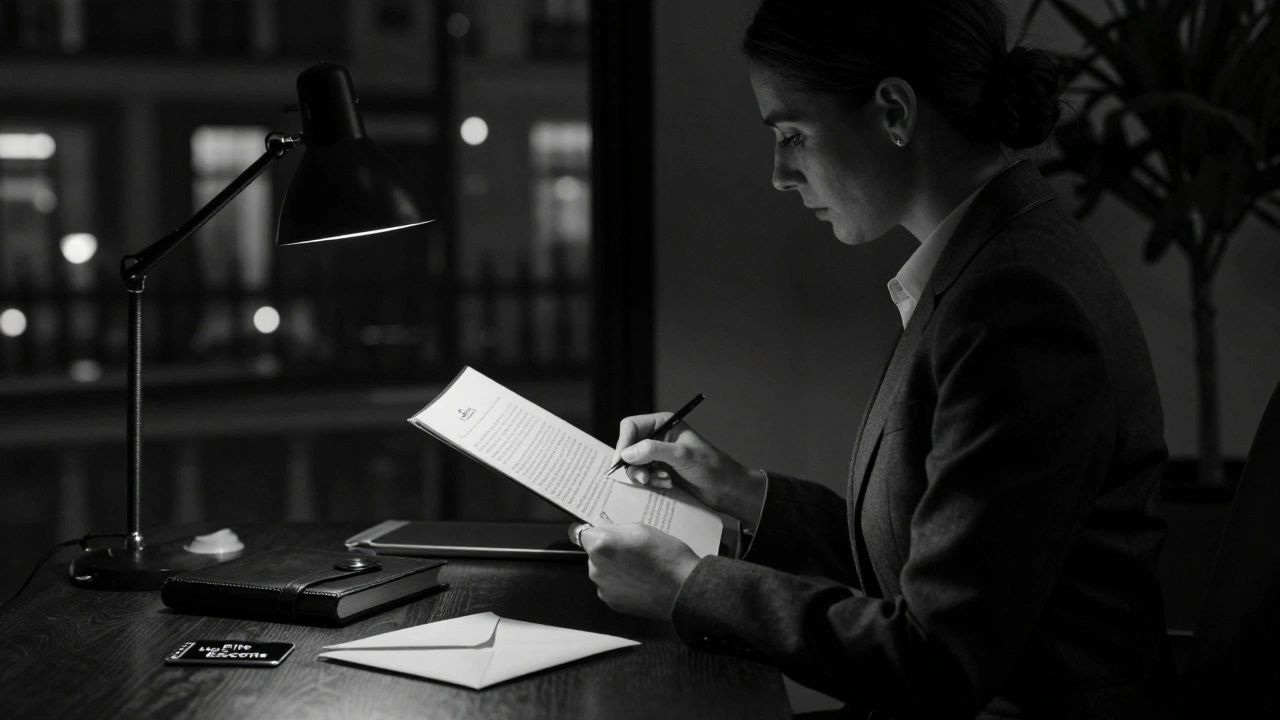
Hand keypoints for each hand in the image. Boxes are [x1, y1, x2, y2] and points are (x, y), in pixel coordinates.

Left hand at [569, 522, 699, 620]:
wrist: (683, 590)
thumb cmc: (665, 553)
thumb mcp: (641, 529)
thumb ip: (615, 527)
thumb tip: (601, 524)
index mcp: (600, 545)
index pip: (581, 533)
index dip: (594, 531)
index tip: (604, 533)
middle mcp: (595, 568)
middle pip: (593, 554)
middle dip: (606, 551)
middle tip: (631, 551)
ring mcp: (602, 588)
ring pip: (602, 571)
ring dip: (613, 568)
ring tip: (638, 569)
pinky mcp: (612, 603)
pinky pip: (611, 587)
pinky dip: (620, 584)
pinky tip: (639, 583)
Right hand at [611, 413, 765, 524]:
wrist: (726, 489)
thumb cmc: (710, 467)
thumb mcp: (682, 456)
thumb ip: (653, 451)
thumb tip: (626, 454)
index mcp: (664, 424)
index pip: (631, 426)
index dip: (624, 442)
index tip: (621, 461)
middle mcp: (658, 437)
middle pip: (628, 447)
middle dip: (634, 464)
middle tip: (643, 478)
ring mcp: (658, 456)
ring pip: (633, 464)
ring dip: (644, 476)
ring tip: (663, 481)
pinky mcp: (659, 471)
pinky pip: (643, 476)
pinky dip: (651, 482)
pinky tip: (667, 485)